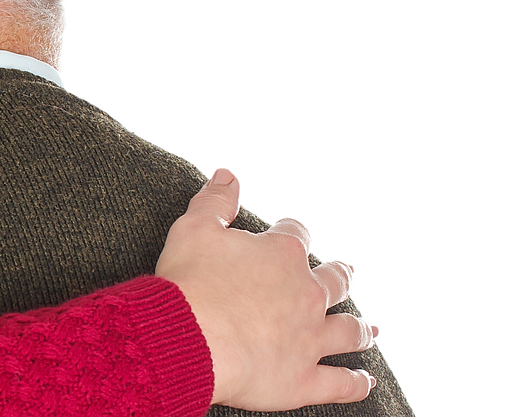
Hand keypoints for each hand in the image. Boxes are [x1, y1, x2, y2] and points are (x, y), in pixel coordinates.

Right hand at [155, 169, 376, 409]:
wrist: (186, 335)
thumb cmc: (187, 282)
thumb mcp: (193, 229)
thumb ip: (214, 202)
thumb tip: (228, 174)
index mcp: (281, 254)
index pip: (296, 235)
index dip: (293, 233)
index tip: (290, 235)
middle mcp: (306, 293)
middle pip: (334, 281)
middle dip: (340, 277)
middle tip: (346, 275)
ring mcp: (310, 337)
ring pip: (348, 330)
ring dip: (361, 329)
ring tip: (371, 330)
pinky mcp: (304, 378)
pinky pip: (340, 382)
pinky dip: (356, 382)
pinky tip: (365, 381)